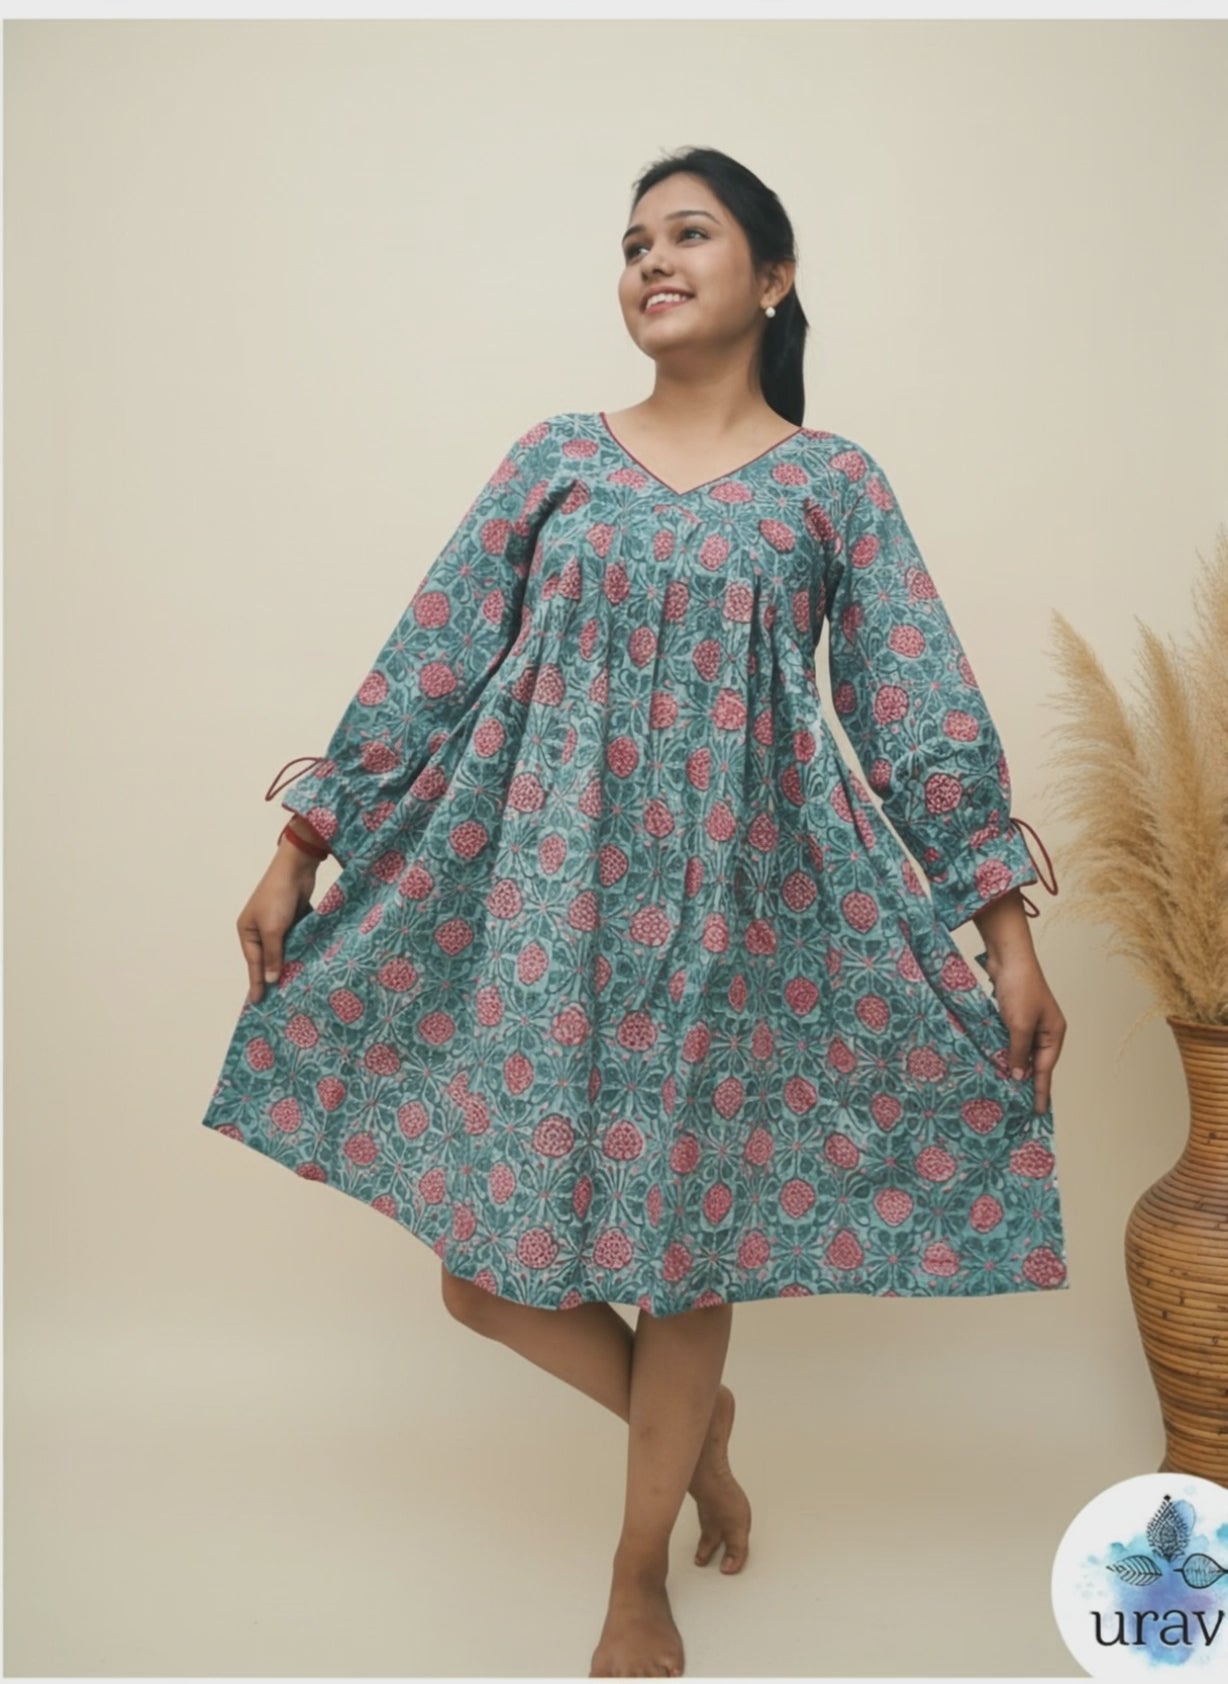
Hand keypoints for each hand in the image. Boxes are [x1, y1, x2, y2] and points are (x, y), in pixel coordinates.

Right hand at [237, 850, 318, 1004]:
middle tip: (280, 999)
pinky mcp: (294, 919)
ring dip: (291, 963)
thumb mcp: (273, 929)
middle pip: (269, 958)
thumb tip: (271, 979)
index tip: (258, 1002)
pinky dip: (302, 949)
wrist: (296, 868)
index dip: (257, 982)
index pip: (254, 963)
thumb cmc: (278, 898)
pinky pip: (297, 940)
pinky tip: (310, 964)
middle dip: (275, 975)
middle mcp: (260, 929)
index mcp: (247, 931)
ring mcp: (278, 924)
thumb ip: (273, 955)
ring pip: (284, 950)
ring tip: (297, 986)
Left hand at [982, 950, 1066, 1114]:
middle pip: (1035, 1062)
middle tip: (1020, 1107)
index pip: (1046, 1069)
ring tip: (1005, 1091)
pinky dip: (1004, 1052)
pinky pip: (1010, 1040)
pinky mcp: (1013, 1015)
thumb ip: (1018, 1051)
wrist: (1008, 957)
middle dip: (1027, 1082)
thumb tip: (1018, 1075)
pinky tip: (995, 1063)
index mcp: (1054, 1033)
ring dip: (1013, 1067)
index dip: (1041, 1091)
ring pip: (1021, 1052)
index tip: (1039, 1112)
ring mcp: (1029, 1022)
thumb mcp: (1020, 1024)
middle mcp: (1044, 1030)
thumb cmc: (1019, 988)